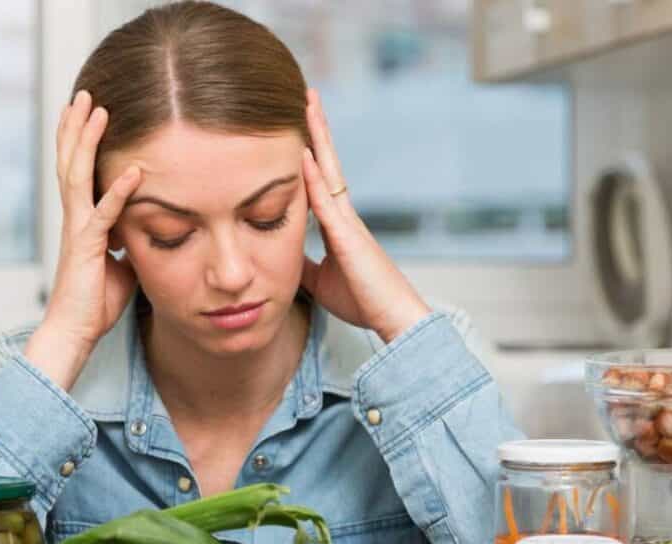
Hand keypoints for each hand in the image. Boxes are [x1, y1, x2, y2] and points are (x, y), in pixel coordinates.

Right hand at [25, 90, 141, 388]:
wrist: (75, 332)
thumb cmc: (97, 302)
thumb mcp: (122, 263)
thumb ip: (129, 239)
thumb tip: (146, 228)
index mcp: (82, 221)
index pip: (78, 171)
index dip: (81, 141)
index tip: (88, 113)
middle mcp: (75, 218)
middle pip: (71, 161)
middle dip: (77, 127)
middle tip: (84, 94)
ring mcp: (78, 230)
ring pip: (77, 174)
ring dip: (88, 141)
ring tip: (96, 109)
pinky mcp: (88, 247)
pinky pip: (104, 213)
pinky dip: (120, 190)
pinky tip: (135, 171)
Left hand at [299, 89, 430, 343]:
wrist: (393, 319)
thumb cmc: (362, 300)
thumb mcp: (318, 280)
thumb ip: (301, 263)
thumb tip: (278, 255)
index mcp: (338, 224)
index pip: (320, 179)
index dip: (311, 152)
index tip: (298, 126)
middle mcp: (345, 216)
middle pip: (328, 163)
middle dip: (317, 129)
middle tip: (306, 96)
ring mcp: (349, 223)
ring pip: (330, 171)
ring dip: (319, 138)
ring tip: (309, 105)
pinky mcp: (350, 238)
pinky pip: (328, 202)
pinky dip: (314, 178)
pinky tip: (303, 156)